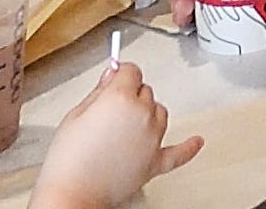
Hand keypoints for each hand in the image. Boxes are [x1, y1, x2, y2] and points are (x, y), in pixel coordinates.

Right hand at [32, 61, 202, 208]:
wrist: (73, 194)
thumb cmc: (69, 160)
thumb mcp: (74, 115)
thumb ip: (97, 92)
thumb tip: (111, 75)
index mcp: (121, 99)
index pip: (131, 71)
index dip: (120, 75)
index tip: (115, 77)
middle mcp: (143, 115)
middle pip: (146, 91)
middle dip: (130, 95)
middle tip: (109, 110)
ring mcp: (153, 139)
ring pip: (160, 113)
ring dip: (148, 114)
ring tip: (126, 126)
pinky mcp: (156, 162)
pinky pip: (179, 153)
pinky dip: (189, 147)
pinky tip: (196, 141)